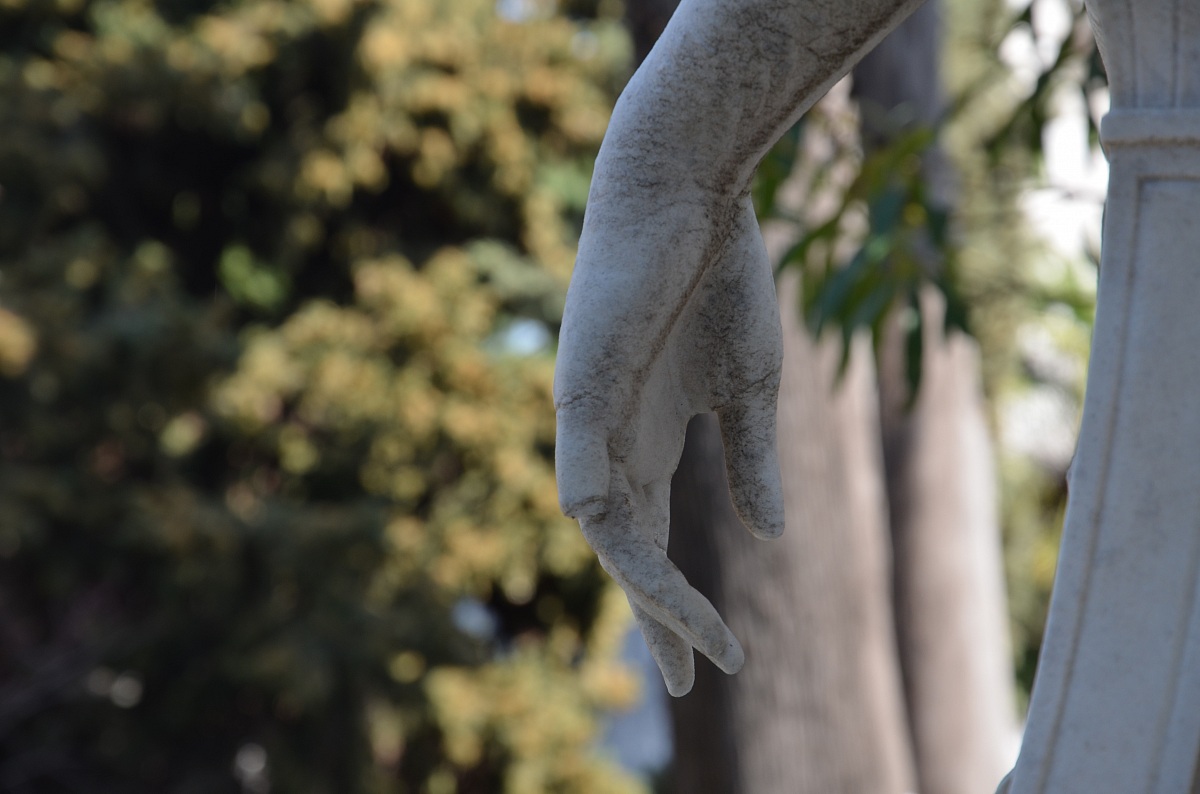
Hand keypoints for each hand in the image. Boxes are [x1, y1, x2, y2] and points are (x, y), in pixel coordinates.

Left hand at [554, 190, 784, 695]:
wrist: (691, 190)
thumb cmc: (720, 275)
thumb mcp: (748, 386)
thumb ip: (750, 460)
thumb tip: (769, 538)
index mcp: (652, 437)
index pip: (653, 539)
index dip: (680, 602)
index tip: (719, 659)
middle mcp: (613, 441)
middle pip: (626, 552)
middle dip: (659, 619)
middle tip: (697, 679)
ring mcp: (590, 421)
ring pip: (609, 533)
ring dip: (650, 590)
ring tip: (697, 640)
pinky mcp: (578, 392)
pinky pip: (579, 480)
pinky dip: (602, 528)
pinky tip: (632, 571)